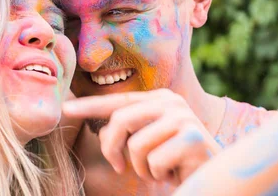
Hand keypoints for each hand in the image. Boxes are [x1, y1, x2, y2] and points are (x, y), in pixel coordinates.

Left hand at [62, 89, 221, 185]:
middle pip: (120, 120)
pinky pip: (154, 161)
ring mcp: (183, 117)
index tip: (66, 109)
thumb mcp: (145, 142)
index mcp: (158, 99)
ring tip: (158, 170)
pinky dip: (158, 175)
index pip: (117, 101)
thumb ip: (125, 130)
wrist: (212, 179)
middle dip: (113, 149)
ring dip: (141, 168)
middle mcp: (172, 101)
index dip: (89, 106)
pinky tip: (174, 174)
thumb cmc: (173, 163)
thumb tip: (99, 129)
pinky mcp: (193, 137)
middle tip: (120, 167)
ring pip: (136, 145)